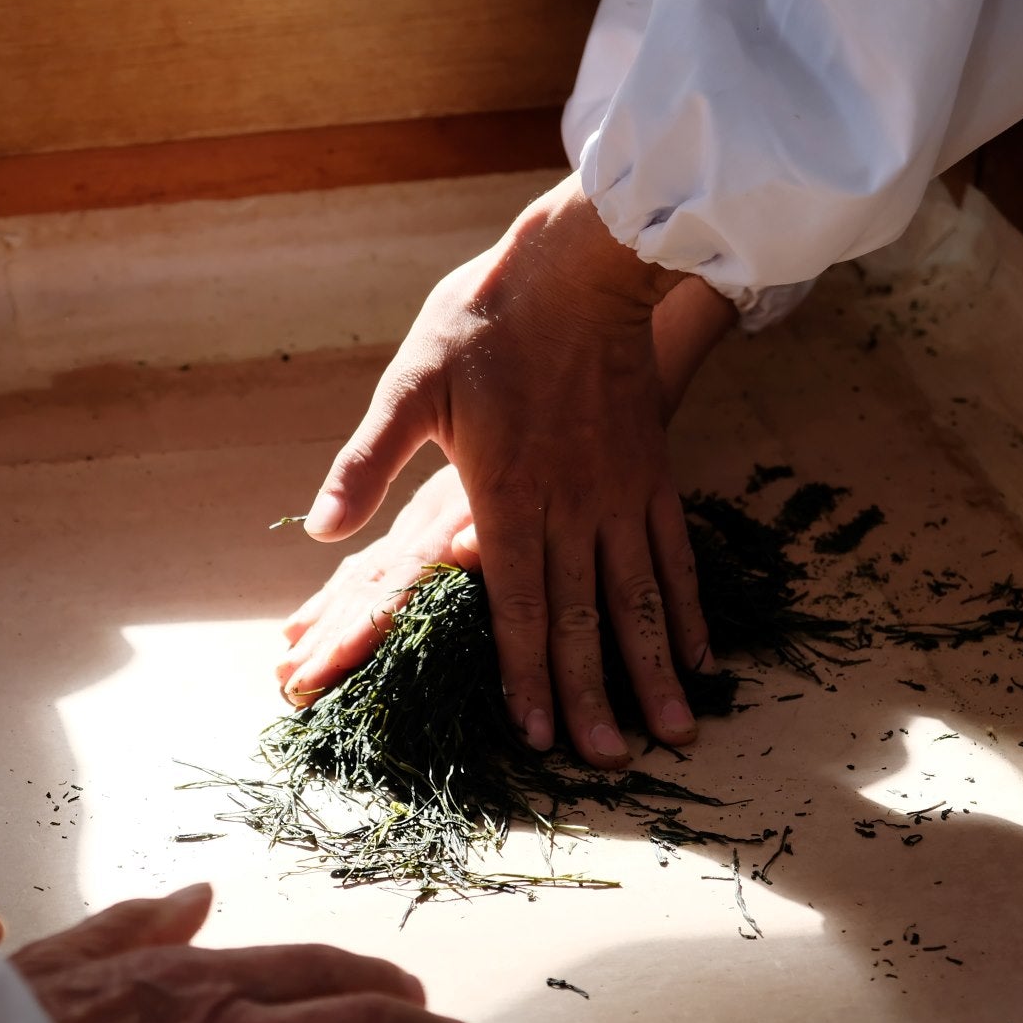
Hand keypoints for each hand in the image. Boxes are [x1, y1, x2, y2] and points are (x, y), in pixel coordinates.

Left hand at [296, 172, 732, 767]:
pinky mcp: (651, 472)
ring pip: (639, 598)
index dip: (529, 673)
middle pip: (583, 617)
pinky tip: (705, 652)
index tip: (538, 734)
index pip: (518, 604)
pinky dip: (689, 608)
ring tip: (677, 729)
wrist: (581, 263)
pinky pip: (675, 554)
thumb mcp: (409, 386)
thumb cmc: (485, 322)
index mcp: (505, 495)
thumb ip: (367, 462)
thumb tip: (317, 528)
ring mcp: (619, 492)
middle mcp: (570, 506)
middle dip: (594, 694)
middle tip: (606, 759)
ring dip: (655, 668)